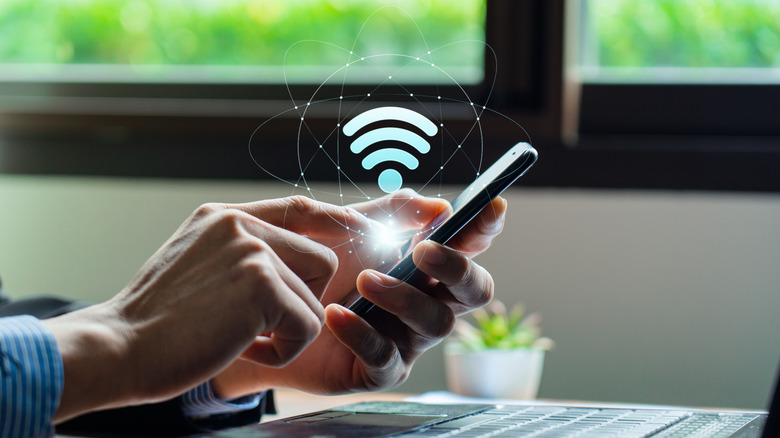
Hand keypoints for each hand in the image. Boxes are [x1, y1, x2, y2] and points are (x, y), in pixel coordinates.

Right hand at [44, 196, 376, 421]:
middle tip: (261, 326)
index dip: (338, 221)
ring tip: (243, 340)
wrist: (119, 347)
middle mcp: (240, 223)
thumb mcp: (197, 264)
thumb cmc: (158, 321)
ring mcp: (251, 250)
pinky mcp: (261, 284)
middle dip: (303, 301)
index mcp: (224, 216)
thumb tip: (293, 258)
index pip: (299, 207)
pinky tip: (245, 350)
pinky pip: (309, 324)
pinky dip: (284, 350)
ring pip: (316, 298)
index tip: (364, 231)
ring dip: (289, 331)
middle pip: (322, 259)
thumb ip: (240, 252)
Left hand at [212, 190, 506, 396]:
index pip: (471, 246)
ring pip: (436, 323)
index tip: (488, 207)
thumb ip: (391, 214)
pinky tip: (336, 313)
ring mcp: (408, 338)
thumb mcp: (352, 230)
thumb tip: (436, 205)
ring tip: (365, 280)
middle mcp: (428, 301)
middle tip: (423, 249)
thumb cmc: (318, 267)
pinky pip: (385, 358)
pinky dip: (363, 333)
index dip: (484, 228)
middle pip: (474, 291)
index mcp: (427, 264)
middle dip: (457, 268)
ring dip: (405, 298)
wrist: (267, 308)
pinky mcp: (379, 370)